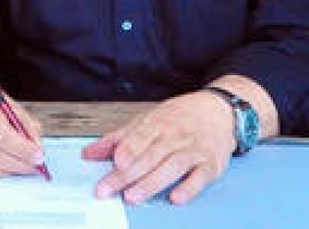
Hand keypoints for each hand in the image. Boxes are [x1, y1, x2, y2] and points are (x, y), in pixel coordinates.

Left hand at [83, 90, 234, 205]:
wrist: (219, 110)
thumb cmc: (180, 117)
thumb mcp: (147, 120)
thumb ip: (119, 139)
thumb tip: (89, 153)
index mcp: (158, 122)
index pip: (139, 138)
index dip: (126, 150)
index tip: (114, 162)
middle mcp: (175, 135)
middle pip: (150, 156)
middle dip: (128, 174)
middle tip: (109, 189)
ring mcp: (194, 150)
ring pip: (172, 166)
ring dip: (152, 183)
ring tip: (133, 196)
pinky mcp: (211, 164)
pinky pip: (200, 177)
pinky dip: (189, 188)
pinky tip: (176, 198)